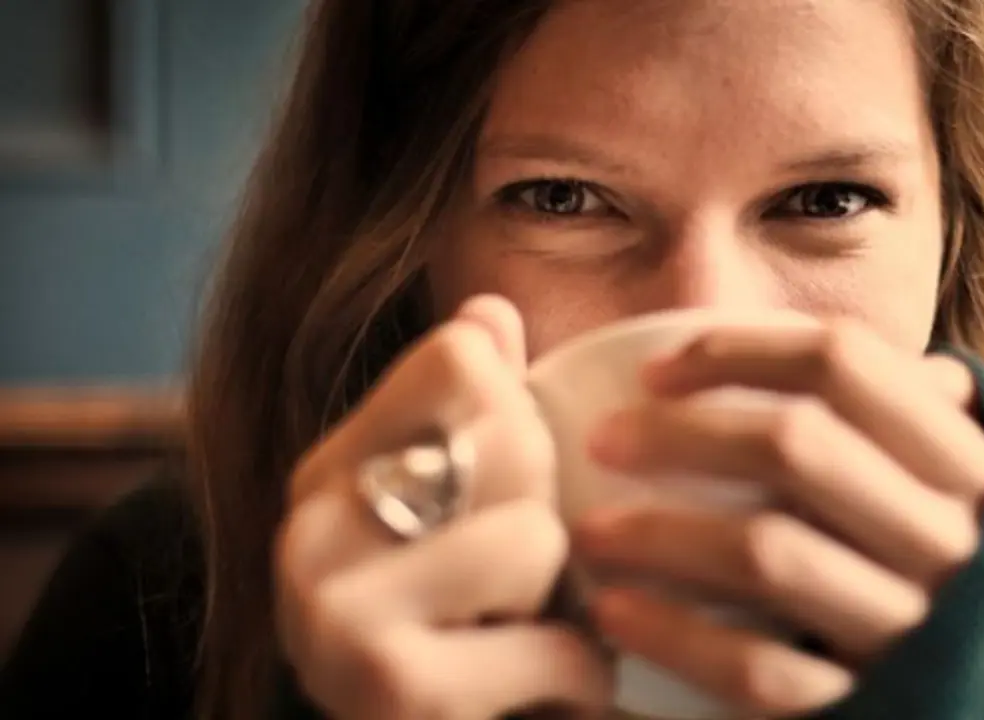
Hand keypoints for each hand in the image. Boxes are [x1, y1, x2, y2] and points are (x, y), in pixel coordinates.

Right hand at [276, 296, 610, 719]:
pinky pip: (559, 646)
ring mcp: (341, 613)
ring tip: (519, 634)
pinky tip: (539, 693)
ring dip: (563, 602)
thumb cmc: (440, 634)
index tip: (508, 490)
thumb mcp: (445, 517)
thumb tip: (492, 307)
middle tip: (521, 580)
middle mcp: (312, 529)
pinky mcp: (396, 691)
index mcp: (327, 470)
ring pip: (534, 538)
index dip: (522, 418)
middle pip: (509, 435)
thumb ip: (470, 414)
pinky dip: (579, 676)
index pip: (462, 357)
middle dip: (548, 513)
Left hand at [576, 319, 983, 714]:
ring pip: (768, 554)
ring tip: (589, 532)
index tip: (654, 371)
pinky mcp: (862, 703)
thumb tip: (808, 338)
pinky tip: (615, 612)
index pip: (844, 360)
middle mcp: (945, 537)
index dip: (737, 350)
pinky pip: (757, 667)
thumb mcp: (931, 483)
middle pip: (795, 445)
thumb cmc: (921, 567)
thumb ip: (888, 411)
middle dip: (679, 434)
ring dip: (659, 535)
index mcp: (961, 463)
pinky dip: (675, 635)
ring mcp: (910, 627)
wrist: (983, 703)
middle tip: (603, 441)